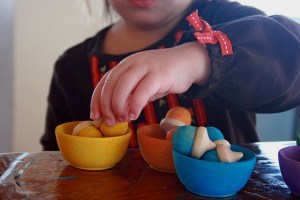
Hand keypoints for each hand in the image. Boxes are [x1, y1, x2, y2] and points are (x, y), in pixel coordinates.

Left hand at [90, 42, 210, 124]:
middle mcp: (132, 62)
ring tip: (122, 120)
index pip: (105, 82)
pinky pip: (142, 90)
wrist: (188, 62)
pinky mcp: (159, 73)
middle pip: (111, 84)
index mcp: (126, 65)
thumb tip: (118, 114)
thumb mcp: (143, 84)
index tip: (95, 115)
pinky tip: (134, 115)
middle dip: (106, 106)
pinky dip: (135, 105)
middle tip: (110, 122)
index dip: (96, 99)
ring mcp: (145, 66)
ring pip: (123, 86)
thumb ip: (131, 95)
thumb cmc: (164, 76)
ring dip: (118, 106)